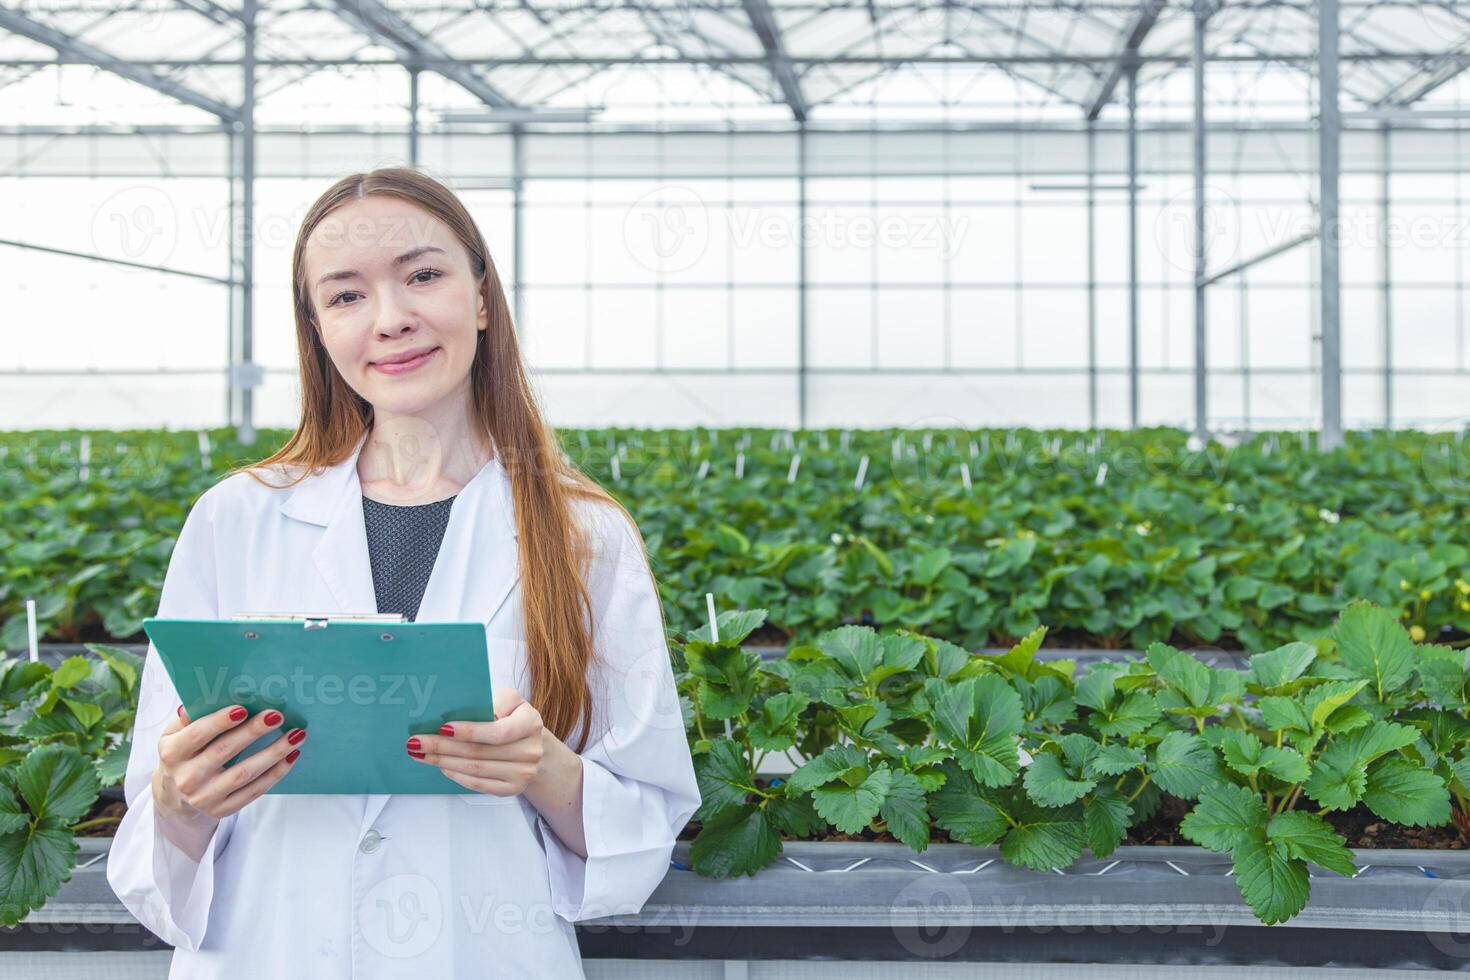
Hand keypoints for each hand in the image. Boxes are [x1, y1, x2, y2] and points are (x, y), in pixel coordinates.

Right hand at [154, 704, 304, 824]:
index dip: (220, 722)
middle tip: (277, 716)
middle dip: (253, 732)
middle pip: (224, 751)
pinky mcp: (222, 809)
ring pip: (244, 773)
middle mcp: (187, 777)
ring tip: (295, 735)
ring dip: (273, 753)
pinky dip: (275, 773)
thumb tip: (203, 699)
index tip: (244, 708)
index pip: (197, 735)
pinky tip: (290, 756)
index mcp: (172, 754)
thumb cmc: (182, 754)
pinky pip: (253, 791)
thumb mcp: (173, 735)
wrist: (175, 797)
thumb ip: (187, 719)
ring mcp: (204, 797)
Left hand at [405, 687, 543, 797]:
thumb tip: (464, 714)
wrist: (532, 744)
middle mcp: (531, 751)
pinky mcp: (512, 789)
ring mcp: (523, 774)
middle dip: (443, 747)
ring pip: (475, 769)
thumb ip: (491, 702)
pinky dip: (456, 775)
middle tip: (416, 742)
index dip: (469, 731)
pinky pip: (479, 784)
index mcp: (531, 723)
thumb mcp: (508, 700)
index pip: (498, 731)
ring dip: (443, 762)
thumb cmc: (512, 717)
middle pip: (480, 752)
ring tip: (421, 754)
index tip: (442, 727)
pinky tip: (441, 766)